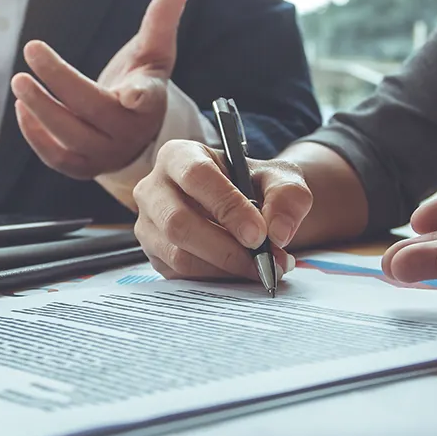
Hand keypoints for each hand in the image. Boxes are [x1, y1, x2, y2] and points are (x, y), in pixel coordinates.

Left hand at [13, 0, 188, 179]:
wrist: (135, 133)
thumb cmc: (142, 85)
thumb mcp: (154, 54)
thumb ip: (161, 21)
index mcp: (150, 102)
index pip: (146, 98)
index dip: (139, 96)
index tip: (132, 95)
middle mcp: (129, 133)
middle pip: (92, 110)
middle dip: (59, 80)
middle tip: (32, 52)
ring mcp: (106, 154)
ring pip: (70, 137)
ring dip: (41, 109)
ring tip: (20, 82)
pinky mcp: (84, 167)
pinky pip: (57, 158)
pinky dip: (36, 136)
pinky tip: (22, 108)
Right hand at [133, 139, 308, 279]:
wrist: (245, 207)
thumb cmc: (254, 186)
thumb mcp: (279, 178)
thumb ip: (288, 196)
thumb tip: (278, 232)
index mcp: (179, 156)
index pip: (195, 177)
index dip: (227, 206)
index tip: (259, 234)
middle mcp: (153, 189)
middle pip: (178, 223)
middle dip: (225, 248)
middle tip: (264, 260)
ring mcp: (149, 225)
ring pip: (178, 255)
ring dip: (225, 268)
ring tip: (261, 268)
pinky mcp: (155, 254)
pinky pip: (181, 275)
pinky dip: (216, 279)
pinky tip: (241, 272)